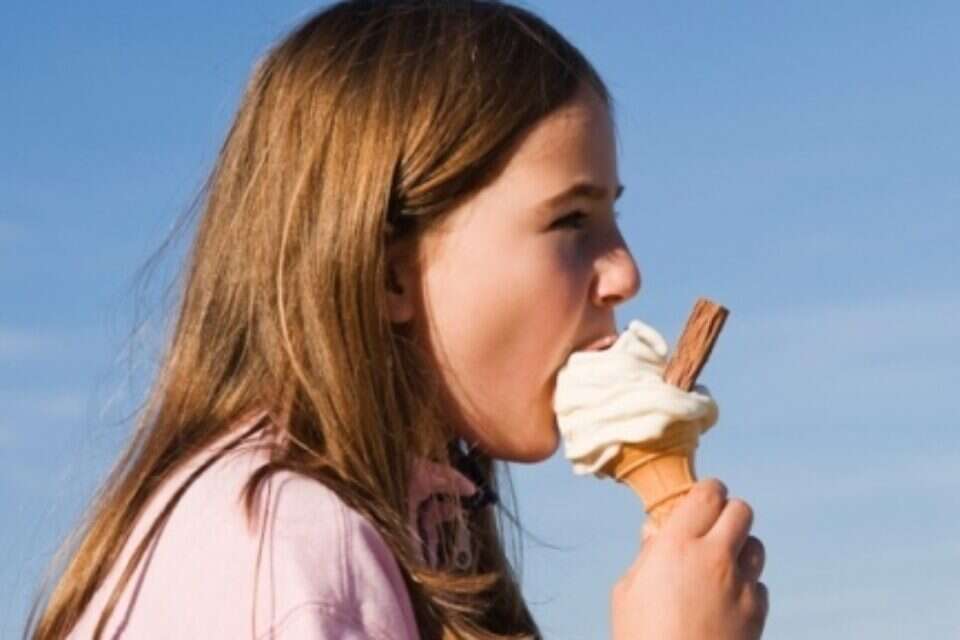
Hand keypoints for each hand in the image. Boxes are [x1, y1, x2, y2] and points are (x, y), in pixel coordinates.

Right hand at [611, 479, 767, 638]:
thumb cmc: (640, 639)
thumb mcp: (627, 593)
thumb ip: (646, 557)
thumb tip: (655, 533)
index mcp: (676, 545)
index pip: (708, 494)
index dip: (707, 492)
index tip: (701, 500)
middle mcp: (714, 558)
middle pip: (741, 511)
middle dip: (728, 514)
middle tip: (712, 528)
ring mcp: (741, 586)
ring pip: (757, 546)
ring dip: (742, 548)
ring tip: (721, 564)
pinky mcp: (758, 613)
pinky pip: (760, 585)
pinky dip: (747, 586)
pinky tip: (727, 600)